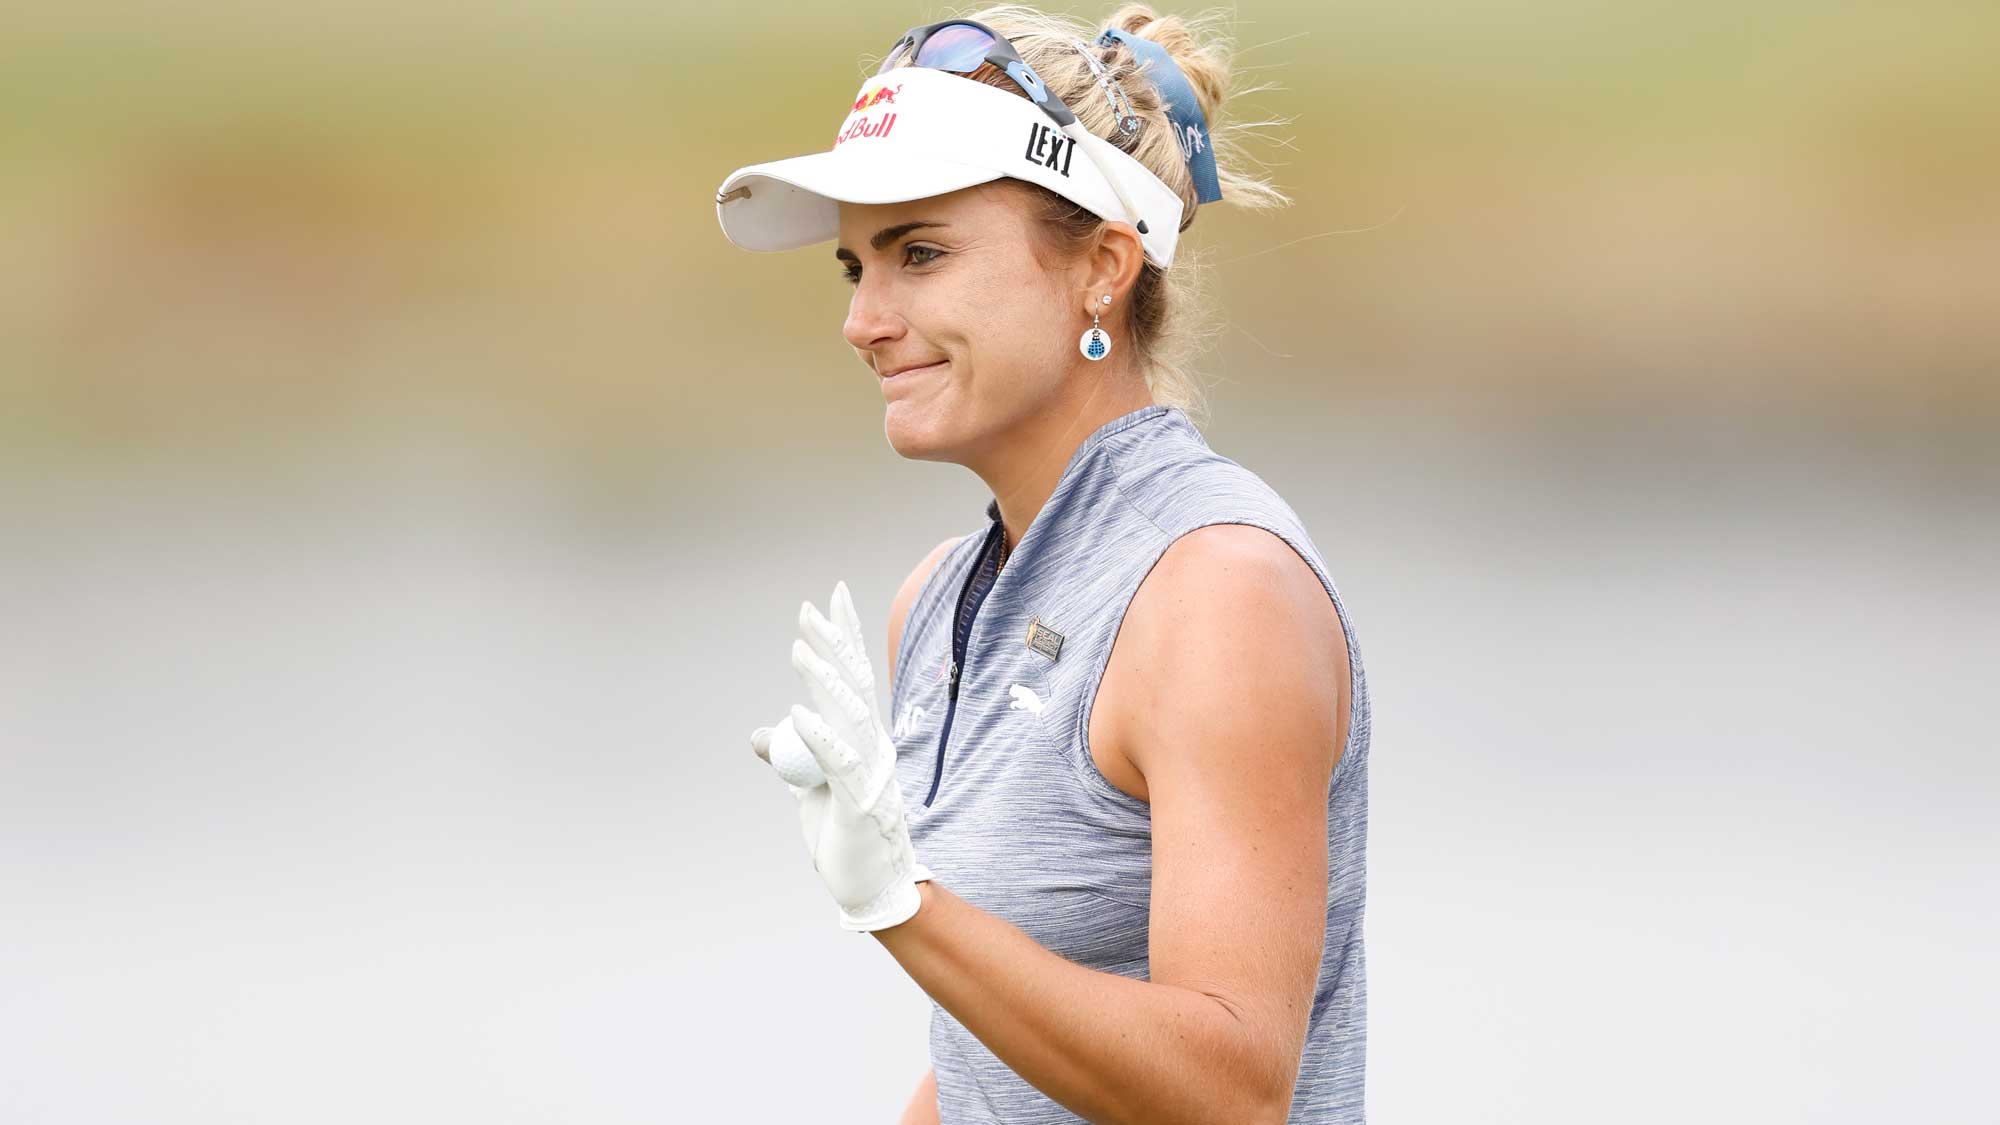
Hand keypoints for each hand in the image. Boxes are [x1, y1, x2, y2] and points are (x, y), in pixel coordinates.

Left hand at [748, 580, 932, 932]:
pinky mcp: (858, 800)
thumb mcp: (809, 790)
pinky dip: (817, 736)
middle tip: (809, 606)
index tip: (830, 598)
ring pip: (846, 715)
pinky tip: (796, 713)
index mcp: (862, 740)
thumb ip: (792, 758)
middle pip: (853, 684)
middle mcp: (873, 747)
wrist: (874, 888)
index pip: (852, 676)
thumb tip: (762, 734)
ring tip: (798, 649)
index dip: (841, 636)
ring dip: (822, 680)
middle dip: (832, 643)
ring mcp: (870, 772)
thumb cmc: (846, 838)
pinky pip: (837, 762)